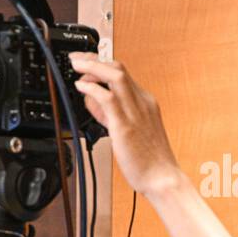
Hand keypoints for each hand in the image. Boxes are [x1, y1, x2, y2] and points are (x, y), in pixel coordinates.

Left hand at [69, 53, 183, 196]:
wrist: (162, 177)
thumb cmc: (146, 159)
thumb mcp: (126, 130)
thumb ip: (110, 114)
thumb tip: (92, 101)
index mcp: (145, 102)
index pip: (122, 74)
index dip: (101, 64)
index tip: (85, 62)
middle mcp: (142, 102)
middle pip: (119, 68)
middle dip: (94, 59)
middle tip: (75, 59)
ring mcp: (135, 112)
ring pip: (115, 76)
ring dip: (92, 67)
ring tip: (75, 66)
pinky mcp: (125, 126)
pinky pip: (108, 99)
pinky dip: (92, 89)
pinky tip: (81, 87)